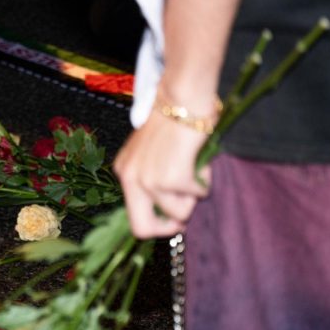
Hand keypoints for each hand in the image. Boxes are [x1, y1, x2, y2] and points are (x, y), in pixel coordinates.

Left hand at [113, 113, 210, 238]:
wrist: (181, 100)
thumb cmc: (172, 123)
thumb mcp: (150, 155)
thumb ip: (152, 180)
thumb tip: (171, 213)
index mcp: (124, 173)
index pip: (134, 218)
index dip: (156, 224)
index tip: (173, 220)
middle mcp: (131, 179)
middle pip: (143, 228)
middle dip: (168, 228)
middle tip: (183, 219)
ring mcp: (149, 180)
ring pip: (179, 212)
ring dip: (194, 195)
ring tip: (195, 170)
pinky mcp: (171, 178)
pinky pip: (197, 194)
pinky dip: (205, 181)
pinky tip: (200, 162)